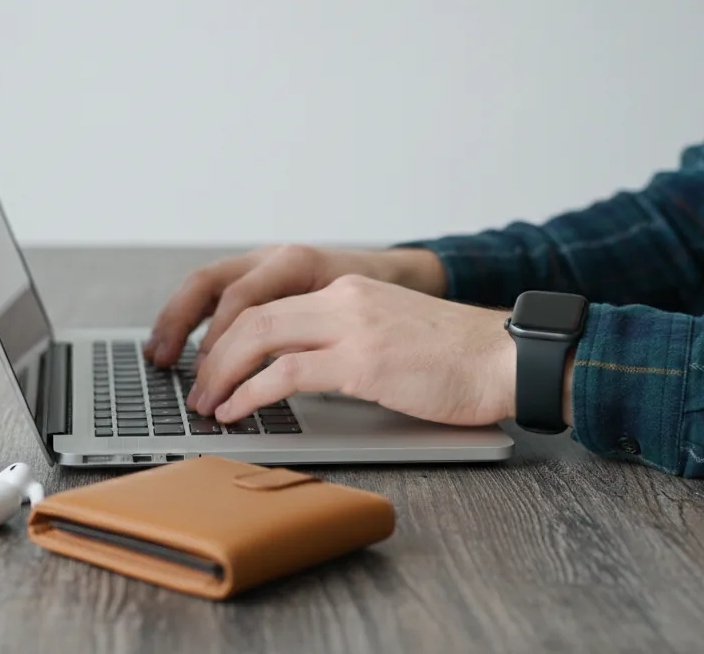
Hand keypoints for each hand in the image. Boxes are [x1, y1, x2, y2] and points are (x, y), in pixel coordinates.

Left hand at [186, 274, 519, 425]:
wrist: (506, 359)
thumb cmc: (458, 360)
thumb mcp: (392, 334)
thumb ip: (348, 340)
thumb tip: (302, 373)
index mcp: (350, 290)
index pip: (268, 302)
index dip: (228, 335)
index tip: (212, 365)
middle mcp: (345, 298)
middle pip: (252, 315)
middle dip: (213, 355)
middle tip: (197, 389)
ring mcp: (353, 326)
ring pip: (259, 337)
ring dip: (222, 374)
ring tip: (207, 405)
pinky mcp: (362, 361)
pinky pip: (285, 373)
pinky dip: (250, 394)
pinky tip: (237, 412)